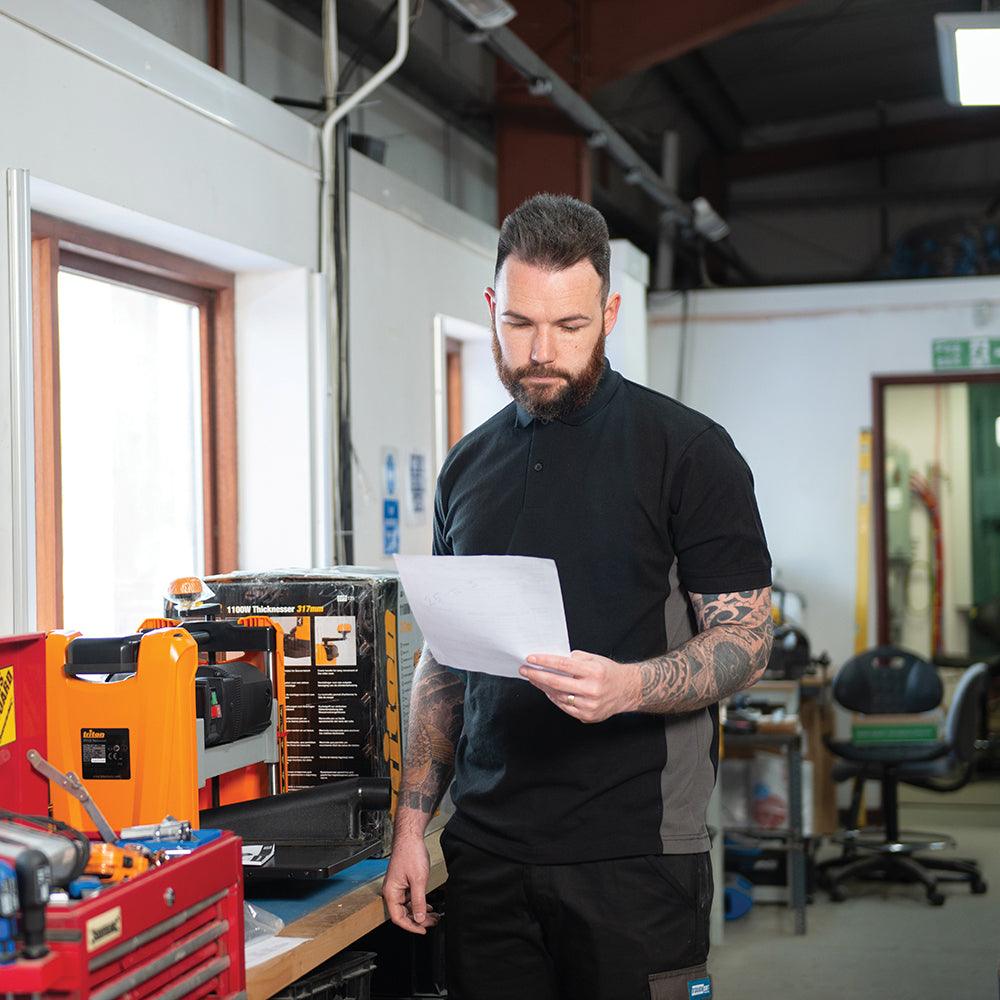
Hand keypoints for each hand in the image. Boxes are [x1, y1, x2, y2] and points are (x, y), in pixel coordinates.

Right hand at [382, 833, 440, 934]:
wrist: (411, 837)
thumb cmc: (410, 853)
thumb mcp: (418, 880)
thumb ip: (418, 901)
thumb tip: (419, 918)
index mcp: (391, 892)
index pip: (398, 918)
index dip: (411, 927)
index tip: (423, 930)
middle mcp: (392, 891)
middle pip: (403, 914)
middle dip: (418, 920)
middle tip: (432, 922)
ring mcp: (398, 887)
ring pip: (407, 907)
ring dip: (420, 912)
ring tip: (433, 915)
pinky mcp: (403, 883)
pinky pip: (409, 898)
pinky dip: (419, 904)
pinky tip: (428, 906)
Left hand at [519, 651, 639, 722]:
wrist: (628, 690)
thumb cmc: (609, 672)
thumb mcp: (595, 659)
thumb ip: (574, 659)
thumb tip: (552, 660)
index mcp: (593, 671)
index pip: (563, 665)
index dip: (544, 661)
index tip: (531, 659)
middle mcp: (592, 689)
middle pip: (557, 682)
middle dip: (537, 675)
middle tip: (524, 670)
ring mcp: (589, 704)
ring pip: (559, 696)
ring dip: (543, 687)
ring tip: (534, 679)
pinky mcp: (588, 715)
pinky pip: (565, 707)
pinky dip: (554, 698)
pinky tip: (547, 691)